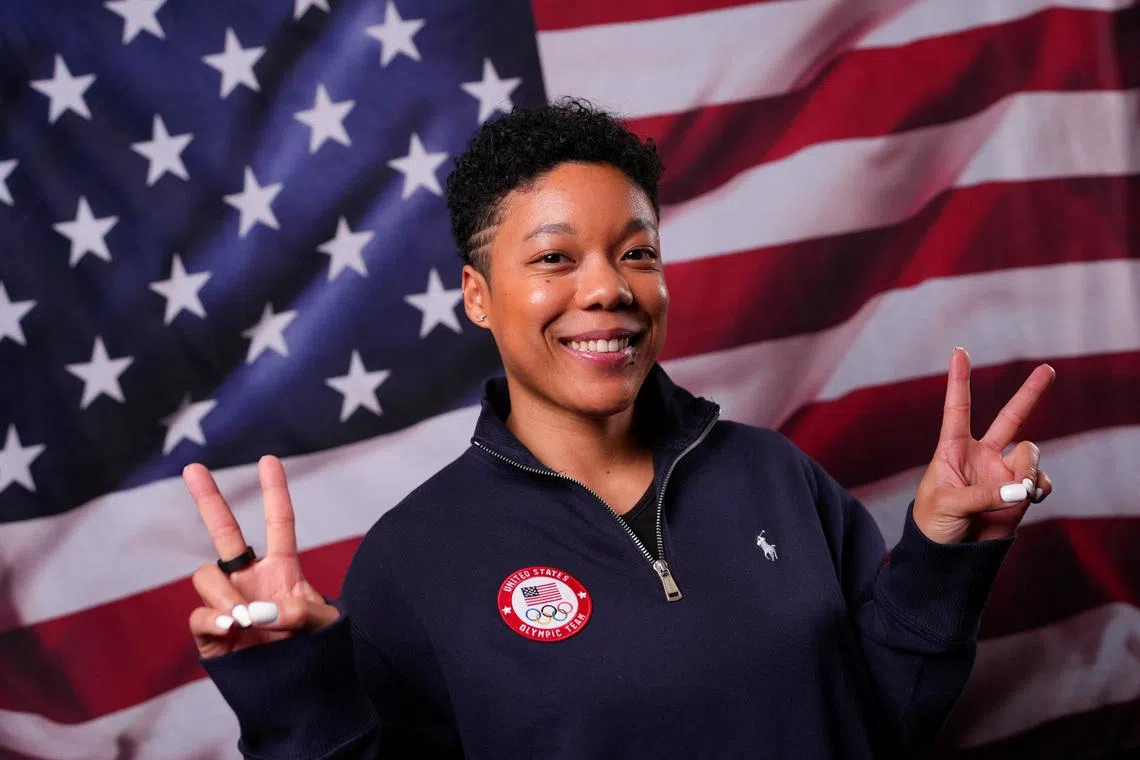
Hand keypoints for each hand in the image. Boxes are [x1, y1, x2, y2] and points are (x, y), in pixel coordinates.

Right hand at [184, 455, 338, 658]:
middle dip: (208, 499)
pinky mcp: (210, 633)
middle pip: (223, 532)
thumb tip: (267, 610)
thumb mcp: (325, 626)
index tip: (269, 460)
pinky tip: (233, 626)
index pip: (277, 523)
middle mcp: (250, 579)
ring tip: (246, 619)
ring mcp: (228, 603)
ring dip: (226, 594)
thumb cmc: (314, 652)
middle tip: (193, 467)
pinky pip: (199, 614)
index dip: (275, 492)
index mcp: (282, 568)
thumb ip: (304, 612)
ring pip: (206, 576)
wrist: (296, 692)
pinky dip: (214, 617)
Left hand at [913, 347, 1055, 544]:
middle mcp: (982, 455)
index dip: (959, 380)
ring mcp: (1003, 473)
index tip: (959, 350)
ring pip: (1031, 454)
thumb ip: (983, 494)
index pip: (956, 408)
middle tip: (1048, 369)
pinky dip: (1040, 487)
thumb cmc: (932, 524)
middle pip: (1010, 418)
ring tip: (1017, 491)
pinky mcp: (1019, 494)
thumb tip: (1020, 489)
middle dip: (1029, 394)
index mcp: (952, 449)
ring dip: (1029, 469)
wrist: (948, 556)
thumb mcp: (947, 504)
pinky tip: (1029, 497)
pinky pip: (1040, 482)